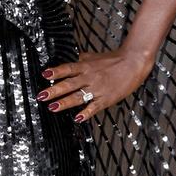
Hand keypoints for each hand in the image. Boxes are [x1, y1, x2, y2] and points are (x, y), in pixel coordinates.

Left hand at [36, 47, 153, 122]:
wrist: (134, 62)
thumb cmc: (115, 59)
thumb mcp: (95, 57)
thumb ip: (83, 59)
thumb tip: (73, 58)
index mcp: (86, 66)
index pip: (68, 68)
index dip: (56, 71)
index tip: (44, 74)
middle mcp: (90, 77)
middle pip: (69, 84)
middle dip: (54, 90)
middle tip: (41, 96)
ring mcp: (98, 88)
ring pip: (79, 96)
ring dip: (65, 102)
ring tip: (52, 107)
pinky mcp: (106, 99)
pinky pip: (94, 107)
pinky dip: (86, 113)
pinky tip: (77, 118)